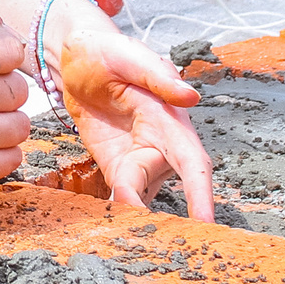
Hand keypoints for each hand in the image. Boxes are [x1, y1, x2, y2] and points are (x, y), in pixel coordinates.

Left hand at [56, 27, 212, 218]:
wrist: (78, 59)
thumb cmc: (110, 52)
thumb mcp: (129, 56)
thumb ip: (158, 77)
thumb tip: (191, 97)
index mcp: (171, 119)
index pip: (193, 161)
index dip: (201, 192)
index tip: (206, 222)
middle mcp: (161, 144)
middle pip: (164, 184)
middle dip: (155, 211)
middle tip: (137, 231)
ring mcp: (138, 159)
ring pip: (142, 196)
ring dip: (132, 212)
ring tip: (115, 226)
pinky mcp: (116, 167)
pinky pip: (121, 195)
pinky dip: (117, 210)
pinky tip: (105, 223)